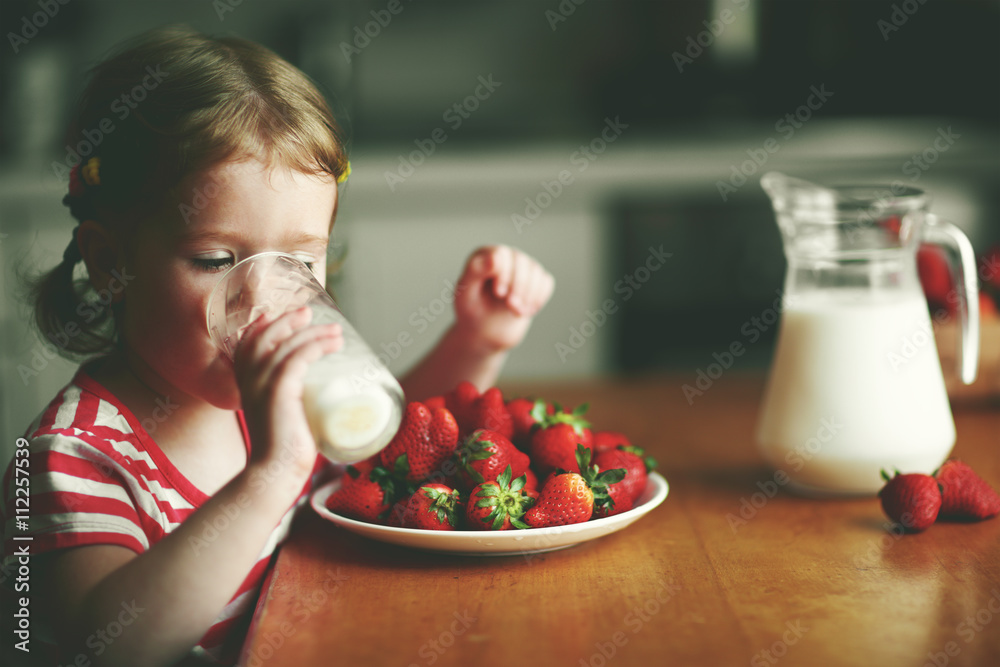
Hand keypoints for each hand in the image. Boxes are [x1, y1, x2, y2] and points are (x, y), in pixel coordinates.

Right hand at [232, 307, 342, 489]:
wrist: (273, 473)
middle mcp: (249, 379)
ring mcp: (261, 384)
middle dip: (291, 321)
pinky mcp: (278, 392)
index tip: (291, 317)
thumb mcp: (280, 417)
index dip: (267, 324)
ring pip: (287, 344)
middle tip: (314, 315)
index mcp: (245, 383)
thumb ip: (288, 403)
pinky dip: (315, 346)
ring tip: (337, 332)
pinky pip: (297, 358)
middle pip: (266, 335)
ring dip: (314, 333)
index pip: (249, 342)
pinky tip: (332, 344)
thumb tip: (318, 397)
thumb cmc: (282, 451)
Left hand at [453, 245, 554, 351]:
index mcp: (484, 255)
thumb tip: (495, 256)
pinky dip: (538, 298)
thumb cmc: (471, 311)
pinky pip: (546, 283)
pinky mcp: (535, 281)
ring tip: (516, 311)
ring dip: (529, 294)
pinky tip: (526, 311)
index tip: (499, 293)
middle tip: (511, 306)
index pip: (503, 254)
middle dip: (519, 286)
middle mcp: (505, 257)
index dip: (504, 273)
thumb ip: (475, 271)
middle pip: (522, 262)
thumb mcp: (466, 293)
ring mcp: (522, 268)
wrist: (484, 331)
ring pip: (536, 271)